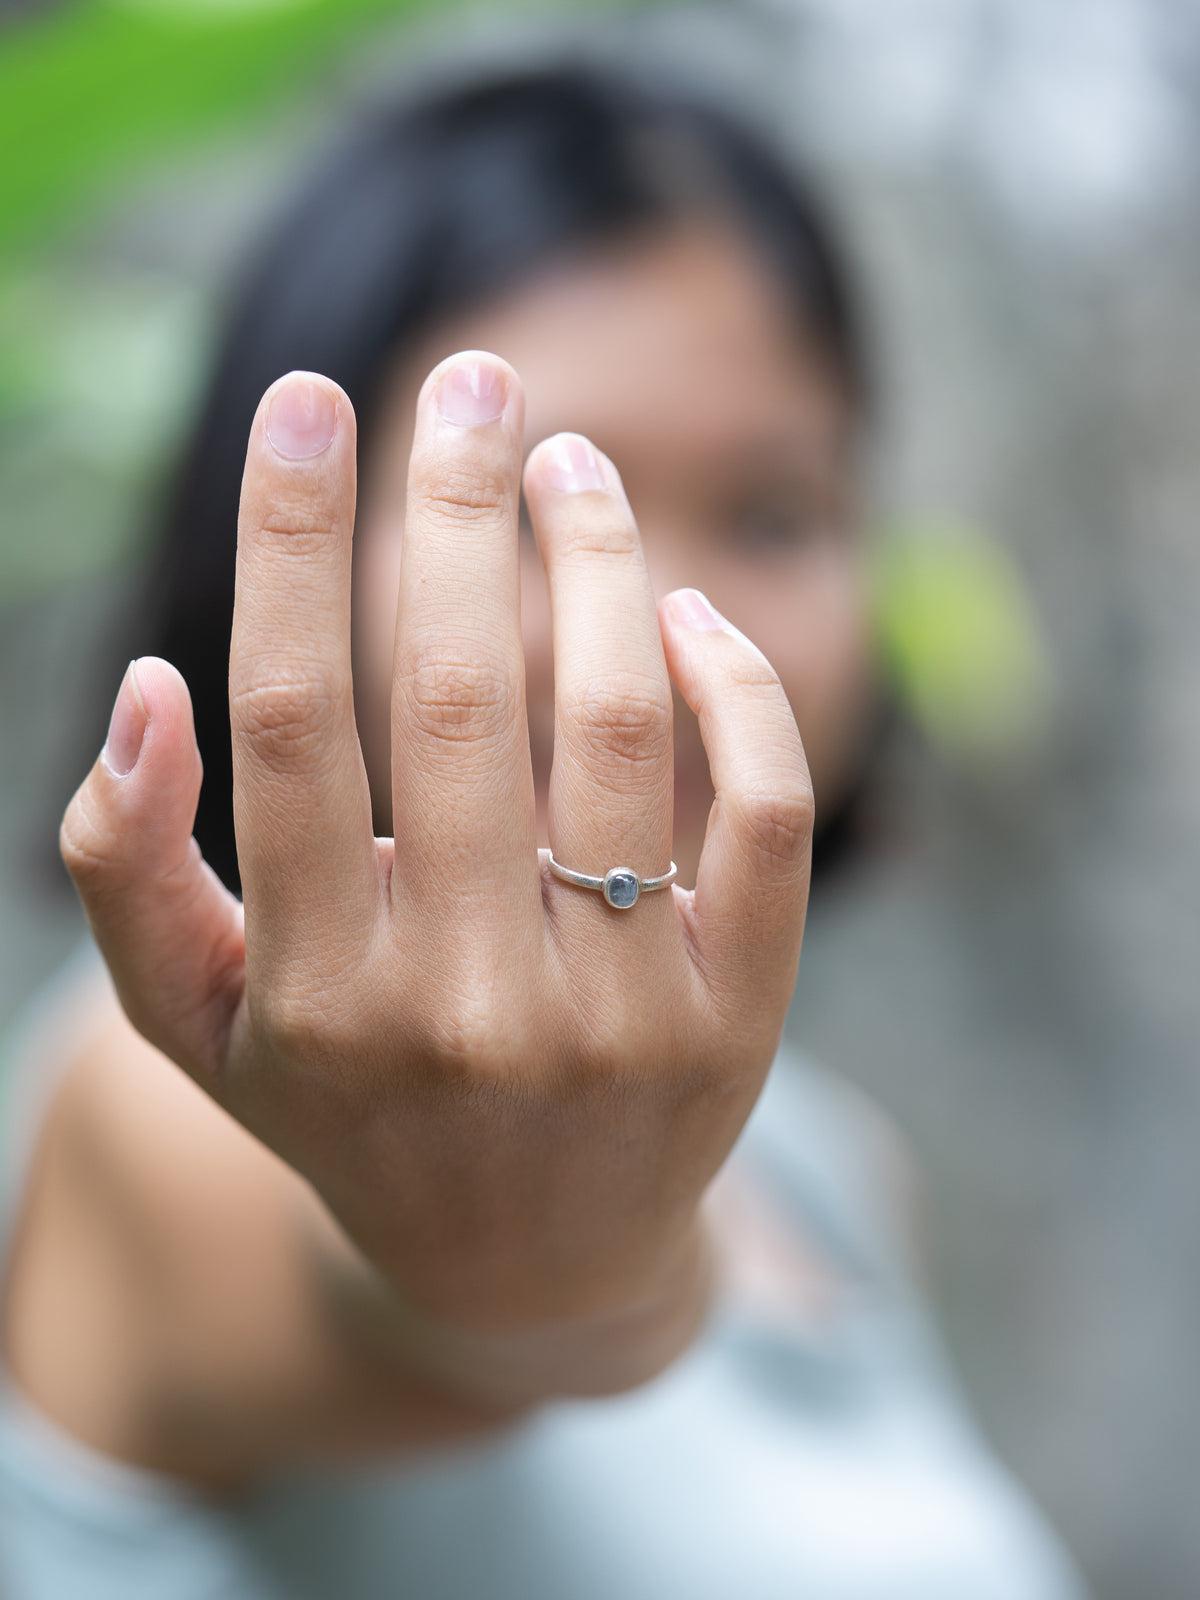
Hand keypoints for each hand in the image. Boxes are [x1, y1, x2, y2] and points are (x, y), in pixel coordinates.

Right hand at [61, 354, 813, 1401]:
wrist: (528, 1262)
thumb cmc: (350, 1105)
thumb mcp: (200, 1021)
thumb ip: (128, 866)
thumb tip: (149, 687)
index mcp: (322, 989)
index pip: (294, 716)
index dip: (293, 537)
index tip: (306, 402)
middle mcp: (473, 1001)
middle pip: (465, 692)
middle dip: (458, 503)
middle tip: (467, 375)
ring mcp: (622, 1012)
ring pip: (622, 721)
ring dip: (598, 555)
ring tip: (569, 459)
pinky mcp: (742, 1011)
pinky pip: (763, 806)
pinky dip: (738, 685)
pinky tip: (684, 608)